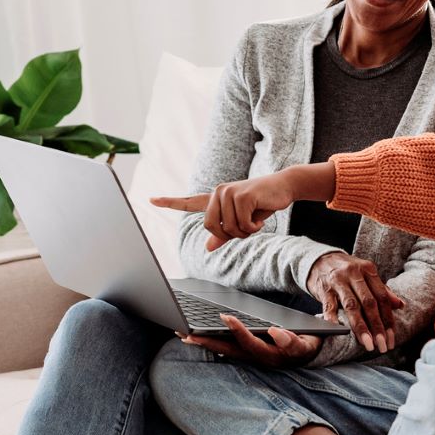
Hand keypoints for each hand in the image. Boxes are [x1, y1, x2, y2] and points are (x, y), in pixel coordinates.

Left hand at [152, 162, 336, 249]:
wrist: (283, 187)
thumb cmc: (262, 204)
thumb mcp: (242, 221)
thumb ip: (224, 233)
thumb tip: (208, 247)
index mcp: (215, 198)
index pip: (189, 201)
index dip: (170, 202)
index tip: (152, 200)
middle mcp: (218, 193)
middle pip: (211, 228)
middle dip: (230, 235)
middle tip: (246, 228)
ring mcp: (229, 193)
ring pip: (229, 229)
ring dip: (246, 231)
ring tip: (255, 220)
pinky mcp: (242, 196)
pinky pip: (242, 225)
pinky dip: (254, 227)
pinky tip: (260, 216)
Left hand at [182, 315, 321, 368]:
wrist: (309, 354)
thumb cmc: (306, 346)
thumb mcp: (306, 344)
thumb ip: (292, 342)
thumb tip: (276, 333)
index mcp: (270, 354)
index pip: (249, 342)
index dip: (237, 331)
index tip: (225, 317)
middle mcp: (256, 358)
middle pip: (228, 349)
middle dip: (207, 341)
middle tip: (187, 334)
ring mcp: (250, 357)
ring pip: (222, 350)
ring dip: (203, 343)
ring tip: (183, 334)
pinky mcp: (246, 353)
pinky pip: (224, 348)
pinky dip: (209, 342)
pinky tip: (195, 338)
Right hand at [306, 252, 402, 352]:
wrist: (319, 259)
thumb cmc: (346, 270)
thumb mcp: (365, 274)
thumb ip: (382, 289)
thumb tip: (400, 305)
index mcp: (368, 270)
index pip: (382, 297)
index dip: (388, 319)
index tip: (390, 338)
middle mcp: (354, 274)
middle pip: (369, 303)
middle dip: (377, 327)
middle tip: (382, 345)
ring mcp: (338, 281)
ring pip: (352, 306)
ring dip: (360, 327)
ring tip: (367, 343)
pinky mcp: (324, 288)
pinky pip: (329, 305)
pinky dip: (333, 319)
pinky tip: (338, 331)